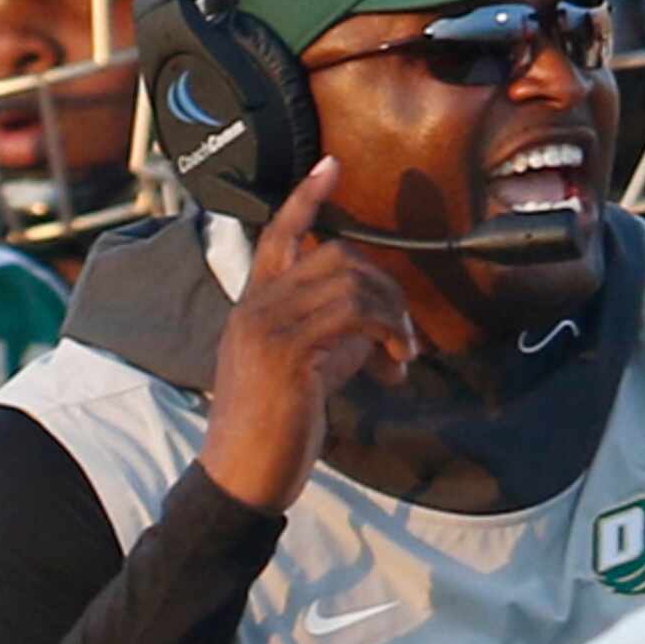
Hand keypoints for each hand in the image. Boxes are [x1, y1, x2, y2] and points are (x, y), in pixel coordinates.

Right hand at [199, 155, 418, 512]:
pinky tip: (395, 365)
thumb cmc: (272, 432)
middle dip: (384, 286)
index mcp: (252, 307)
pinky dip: (387, 334)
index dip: (306, 199)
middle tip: (404, 334)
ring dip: (392, 316)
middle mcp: (255, 307)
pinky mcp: (288, 352)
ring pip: (350, 283)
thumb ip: (330, 337)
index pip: (276, 236)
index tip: (332, 165)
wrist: (241, 478)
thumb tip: (376, 326)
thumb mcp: (302, 372)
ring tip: (403, 355)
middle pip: (335, 256)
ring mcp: (268, 326)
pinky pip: (354, 317)